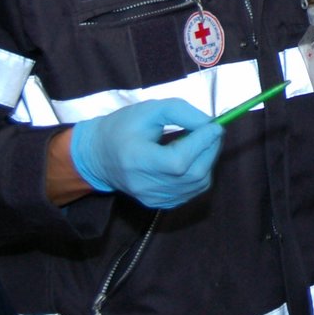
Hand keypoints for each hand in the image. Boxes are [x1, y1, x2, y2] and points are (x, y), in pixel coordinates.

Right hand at [69, 98, 223, 209]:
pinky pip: (192, 191)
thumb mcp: (150, 109)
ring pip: (198, 184)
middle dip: (211, 149)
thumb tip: (210, 124)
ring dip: (208, 161)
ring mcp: (153, 199)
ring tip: (199, 142)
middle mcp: (145, 186)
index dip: (202, 142)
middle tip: (212, 131)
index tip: (215, 125)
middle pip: (193, 174)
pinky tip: (190, 158)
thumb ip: (181, 112)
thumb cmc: (122, 127)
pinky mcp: (160, 204)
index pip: (179, 161)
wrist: (97, 155)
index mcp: (136, 160)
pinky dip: (200, 173)